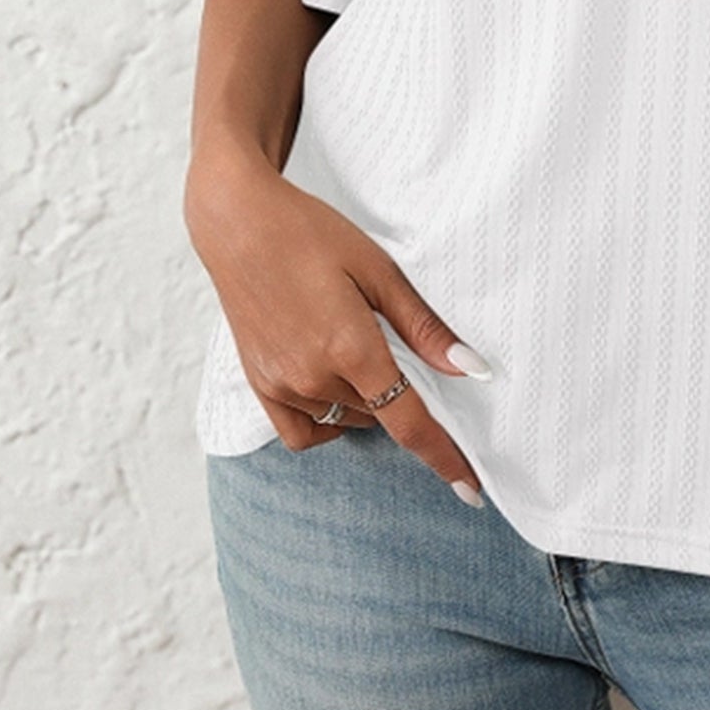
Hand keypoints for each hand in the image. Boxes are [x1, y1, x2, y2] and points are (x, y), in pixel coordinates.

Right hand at [185, 157, 491, 501]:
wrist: (238, 222)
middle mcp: (313, 377)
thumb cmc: (311, 234)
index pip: (409, 424)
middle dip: (409, 404)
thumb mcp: (379, 270)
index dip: (444, 457)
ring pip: (347, 421)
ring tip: (371, 352)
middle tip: (418, 362)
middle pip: (382, 416)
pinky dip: (330, 422)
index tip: (471, 488)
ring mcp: (281, 384)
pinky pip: (302, 431)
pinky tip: (340, 388)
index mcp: (349, 349)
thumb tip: (471, 369)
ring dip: (371, 404)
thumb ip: (423, 326)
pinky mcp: (258, 383)